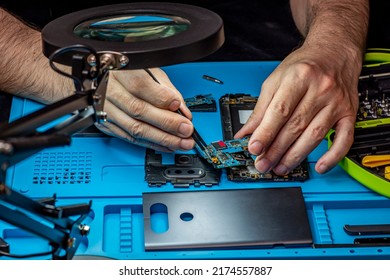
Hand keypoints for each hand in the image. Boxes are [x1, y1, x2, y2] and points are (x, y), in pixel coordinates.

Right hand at [95, 68, 193, 151]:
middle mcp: (110, 91)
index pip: (141, 85)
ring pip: (135, 128)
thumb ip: (166, 89)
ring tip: (181, 143)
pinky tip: (166, 145)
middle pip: (139, 110)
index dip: (162, 98)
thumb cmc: (127, 73)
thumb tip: (182, 109)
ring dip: (162, 139)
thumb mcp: (149, 71)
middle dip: (167, 123)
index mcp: (120, 72)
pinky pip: (129, 138)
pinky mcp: (105, 124)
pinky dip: (150, 144)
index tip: (179, 107)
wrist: (100, 80)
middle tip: (186, 130)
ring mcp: (105, 109)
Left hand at [235, 45, 361, 174]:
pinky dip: (333, 155)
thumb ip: (260, 107)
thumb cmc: (304, 65)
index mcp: (298, 77)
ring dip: (295, 156)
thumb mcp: (275, 80)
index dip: (266, 132)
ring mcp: (336, 102)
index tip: (254, 148)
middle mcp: (320, 89)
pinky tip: (320, 166)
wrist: (335, 52)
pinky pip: (344, 138)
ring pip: (315, 135)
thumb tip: (246, 132)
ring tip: (280, 168)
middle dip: (276, 149)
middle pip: (295, 126)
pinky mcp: (348, 112)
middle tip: (263, 164)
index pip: (279, 111)